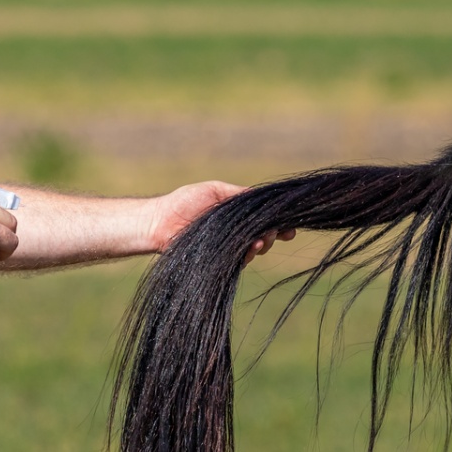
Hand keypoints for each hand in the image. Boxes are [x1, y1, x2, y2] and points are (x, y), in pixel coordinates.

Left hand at [147, 181, 293, 259]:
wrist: (160, 221)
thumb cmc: (183, 202)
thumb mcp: (215, 191)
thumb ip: (239, 195)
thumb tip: (264, 196)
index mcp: (237, 215)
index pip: (264, 220)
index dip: (279, 224)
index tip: (291, 229)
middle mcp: (235, 232)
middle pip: (264, 236)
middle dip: (272, 235)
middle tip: (274, 233)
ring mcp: (227, 248)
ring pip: (254, 250)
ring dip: (261, 246)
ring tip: (261, 242)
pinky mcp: (219, 261)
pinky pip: (239, 261)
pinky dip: (246, 256)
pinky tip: (249, 250)